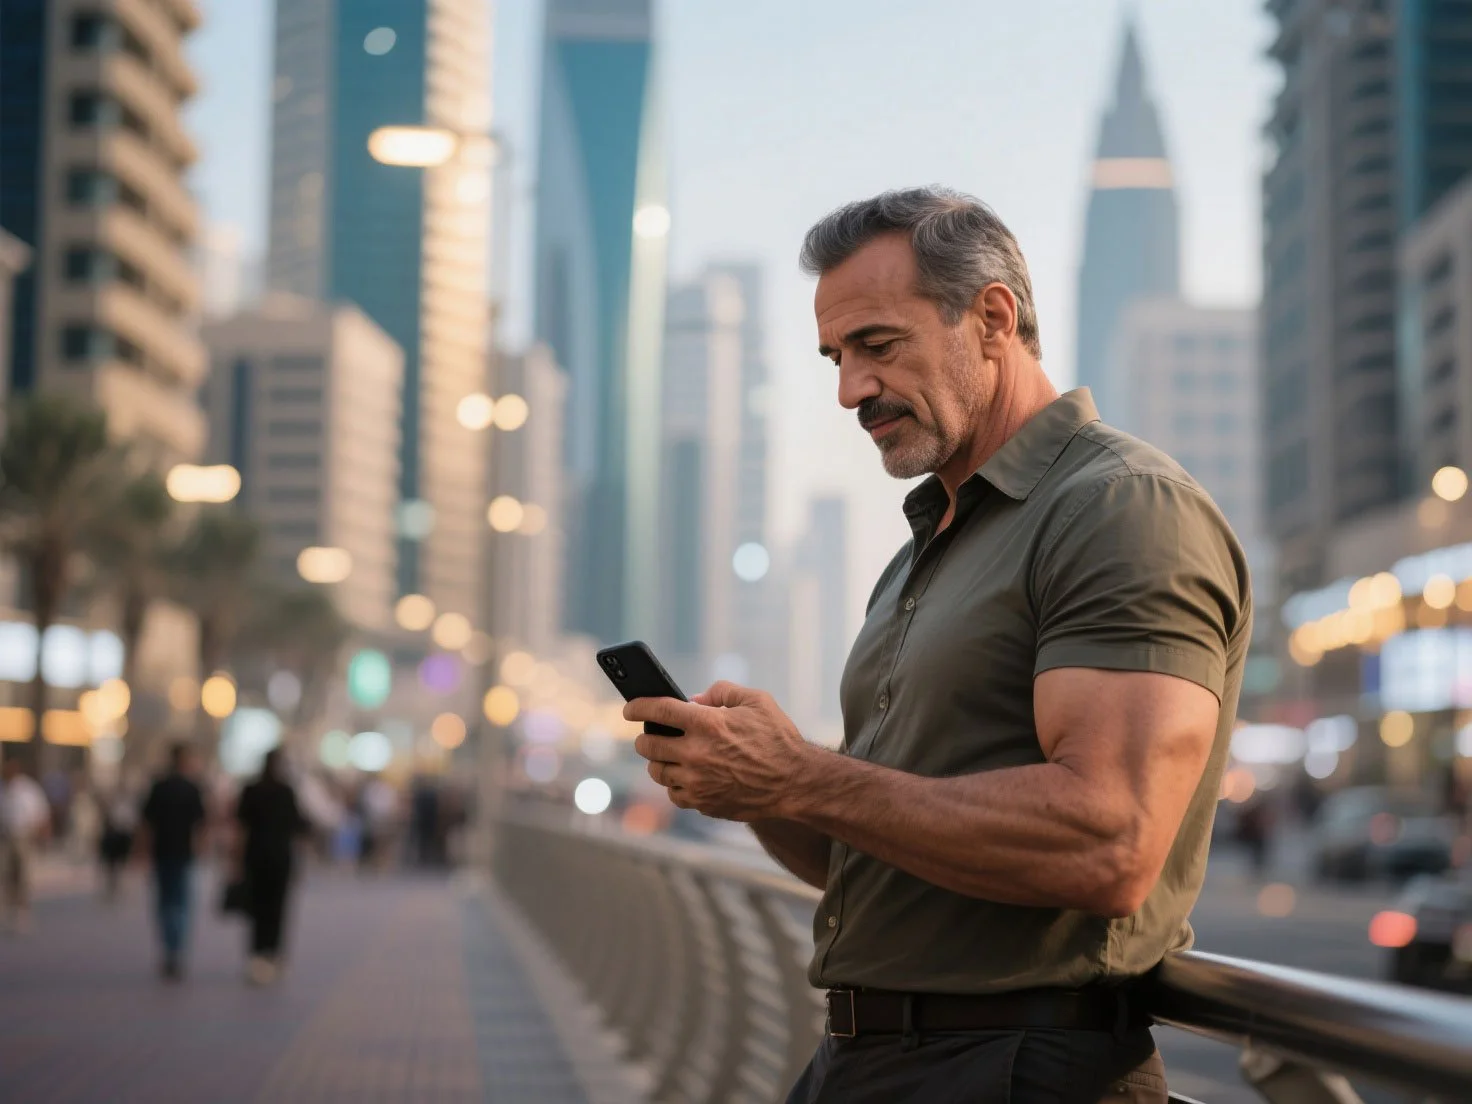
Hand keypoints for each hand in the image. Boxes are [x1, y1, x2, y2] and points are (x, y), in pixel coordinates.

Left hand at [627, 681, 815, 821]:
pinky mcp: (703, 803)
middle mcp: (695, 753)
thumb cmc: (778, 738)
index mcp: (706, 723)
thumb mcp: (756, 701)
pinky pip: (674, 794)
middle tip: (649, 735)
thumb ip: (722, 692)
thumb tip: (694, 699)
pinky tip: (684, 776)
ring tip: (667, 756)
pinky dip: (674, 784)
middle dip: (644, 737)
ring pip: (657, 772)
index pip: (656, 711)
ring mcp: (697, 782)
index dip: (637, 706)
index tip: (629, 707)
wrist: (795, 782)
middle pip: (648, 745)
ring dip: (657, 762)